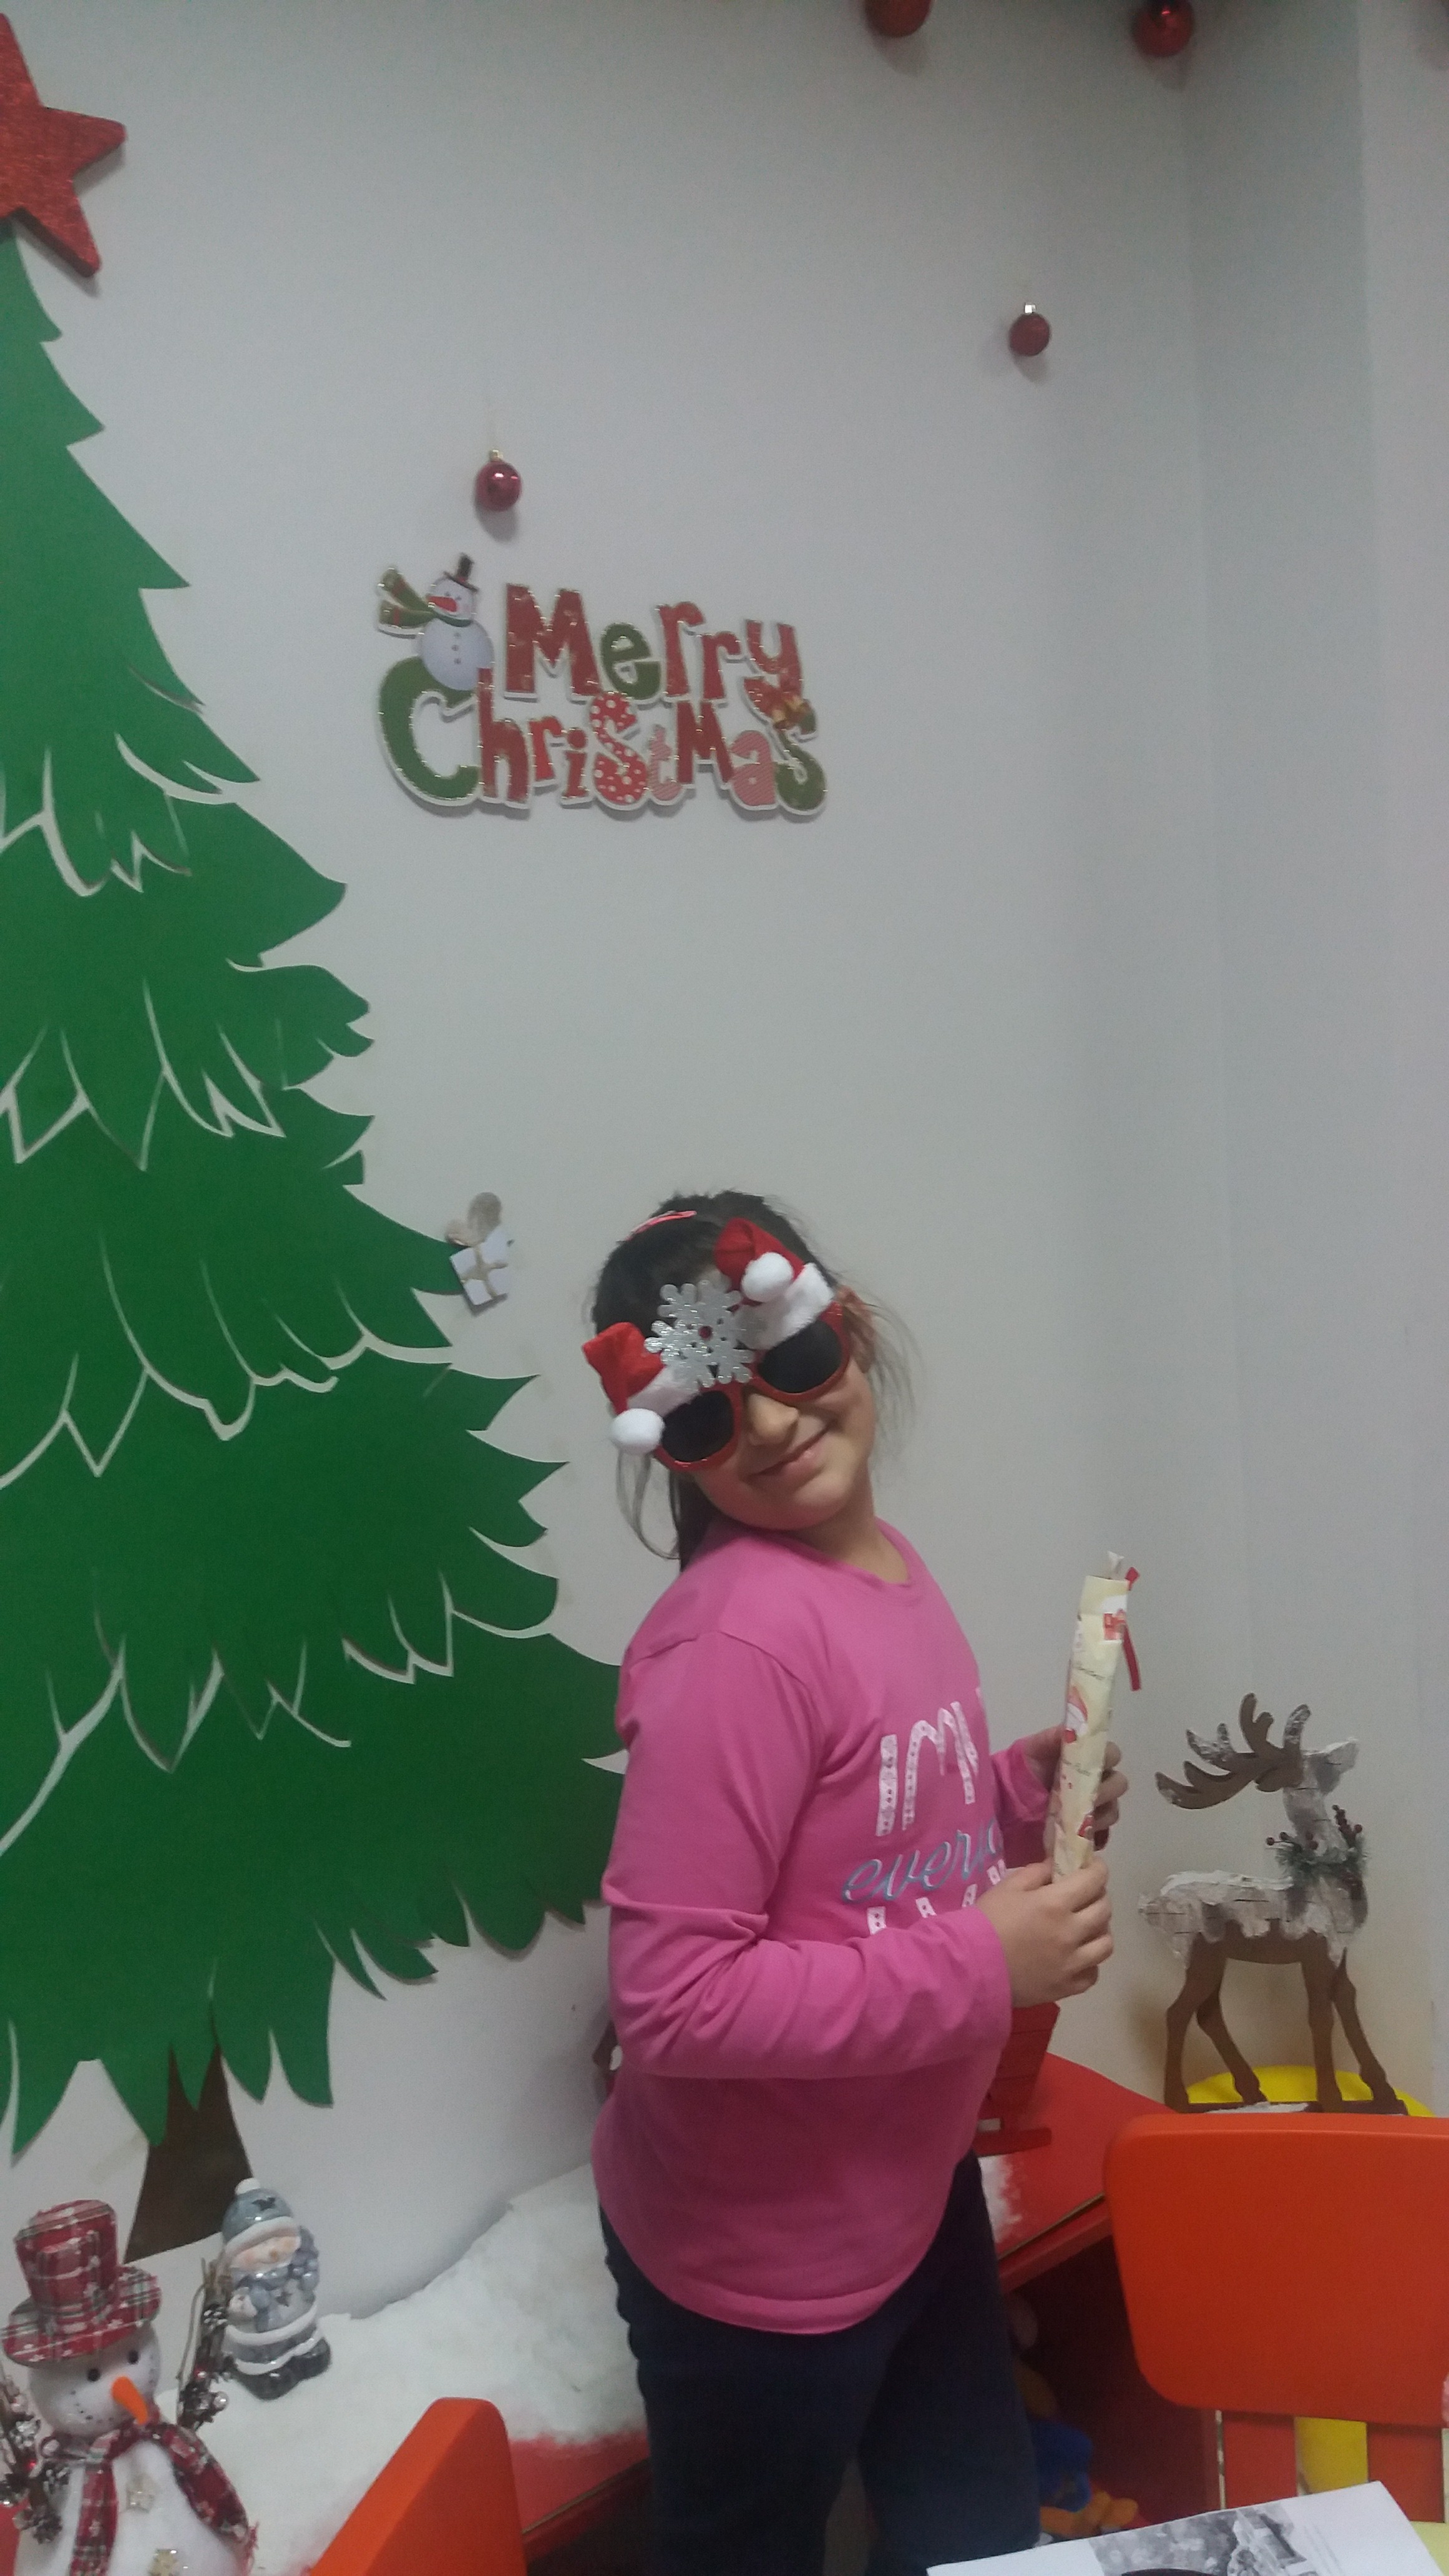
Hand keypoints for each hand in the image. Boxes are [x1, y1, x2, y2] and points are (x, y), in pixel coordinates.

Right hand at [977, 1858, 1113, 2005]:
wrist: (970, 1967)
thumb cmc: (987, 1921)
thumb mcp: (1008, 1887)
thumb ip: (1037, 1873)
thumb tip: (1057, 1867)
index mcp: (1056, 1903)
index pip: (1094, 1880)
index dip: (1098, 1869)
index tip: (1093, 1867)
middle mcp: (1071, 1932)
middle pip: (1104, 1910)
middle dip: (1099, 1896)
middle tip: (1087, 1894)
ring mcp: (1072, 1963)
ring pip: (1106, 1943)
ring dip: (1100, 1930)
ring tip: (1087, 1927)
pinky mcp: (1066, 1987)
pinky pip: (1093, 1974)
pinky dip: (1090, 1963)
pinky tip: (1078, 1956)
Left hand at [1016, 1728, 1128, 1848]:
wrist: (1011, 1796)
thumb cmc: (1027, 1768)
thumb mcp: (1035, 1749)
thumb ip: (1053, 1738)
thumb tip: (1072, 1729)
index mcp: (1089, 1757)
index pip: (1112, 1754)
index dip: (1108, 1759)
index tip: (1094, 1766)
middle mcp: (1098, 1779)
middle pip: (1118, 1783)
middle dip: (1106, 1790)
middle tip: (1087, 1796)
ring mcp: (1096, 1805)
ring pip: (1113, 1809)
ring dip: (1100, 1813)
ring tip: (1080, 1817)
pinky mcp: (1090, 1826)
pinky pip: (1104, 1831)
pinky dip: (1096, 1831)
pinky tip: (1081, 1831)